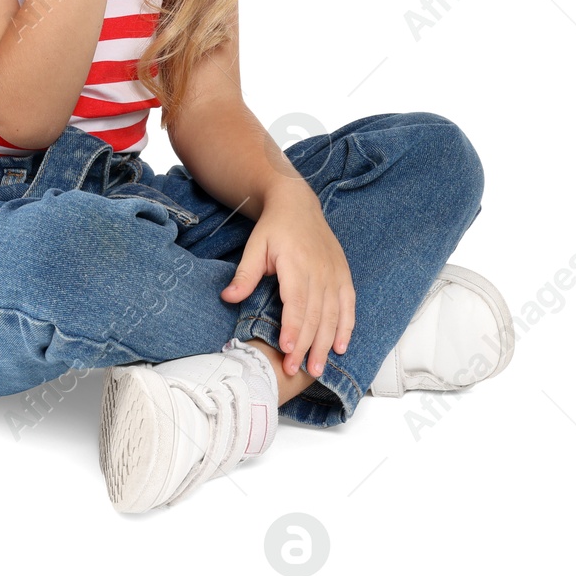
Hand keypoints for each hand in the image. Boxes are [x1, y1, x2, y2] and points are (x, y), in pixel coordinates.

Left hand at [221, 183, 354, 377]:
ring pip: (333, 315)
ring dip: (326, 344)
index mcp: (296, 263)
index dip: (294, 329)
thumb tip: (228, 297)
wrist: (297, 204)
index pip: (297, 303)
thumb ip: (245, 274)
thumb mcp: (255, 247)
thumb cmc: (274, 228)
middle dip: (307, 346)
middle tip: (296, 371)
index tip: (287, 351)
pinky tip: (341, 347)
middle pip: (316, 315)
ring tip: (317, 368)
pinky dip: (347, 327)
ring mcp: (334, 273)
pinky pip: (348, 305)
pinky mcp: (344, 275)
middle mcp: (319, 270)